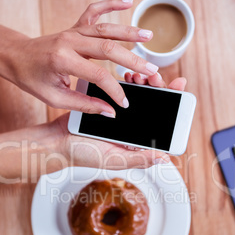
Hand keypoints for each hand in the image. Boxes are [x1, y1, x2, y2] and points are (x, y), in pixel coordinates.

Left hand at [0, 0, 158, 115]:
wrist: (16, 57)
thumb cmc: (32, 78)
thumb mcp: (55, 98)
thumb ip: (84, 105)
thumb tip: (109, 112)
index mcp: (63, 60)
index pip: (99, 75)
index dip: (114, 90)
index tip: (124, 102)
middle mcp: (70, 41)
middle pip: (108, 48)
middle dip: (133, 60)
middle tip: (151, 70)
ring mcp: (72, 31)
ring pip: (106, 29)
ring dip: (129, 32)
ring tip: (150, 37)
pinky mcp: (74, 26)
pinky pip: (94, 11)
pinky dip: (111, 4)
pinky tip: (128, 2)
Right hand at [52, 74, 186, 168]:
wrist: (56, 142)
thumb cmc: (83, 155)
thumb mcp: (113, 159)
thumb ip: (139, 159)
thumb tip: (165, 157)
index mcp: (138, 143)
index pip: (162, 121)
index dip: (172, 104)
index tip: (178, 87)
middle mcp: (132, 129)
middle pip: (154, 105)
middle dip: (158, 88)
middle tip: (155, 77)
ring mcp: (120, 117)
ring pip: (140, 96)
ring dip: (144, 83)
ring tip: (142, 75)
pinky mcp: (108, 106)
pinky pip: (123, 92)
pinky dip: (128, 83)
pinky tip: (129, 76)